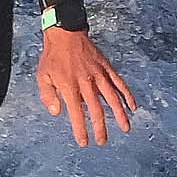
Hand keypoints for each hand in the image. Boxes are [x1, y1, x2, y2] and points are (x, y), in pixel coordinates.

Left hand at [35, 27, 137, 146]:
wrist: (65, 33)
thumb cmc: (52, 57)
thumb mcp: (43, 76)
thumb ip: (48, 96)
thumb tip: (56, 112)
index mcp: (69, 86)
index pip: (76, 113)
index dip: (81, 130)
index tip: (84, 142)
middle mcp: (86, 82)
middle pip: (96, 110)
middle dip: (100, 128)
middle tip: (103, 141)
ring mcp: (98, 74)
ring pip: (112, 98)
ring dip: (120, 114)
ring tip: (126, 128)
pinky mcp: (106, 67)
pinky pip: (119, 83)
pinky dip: (127, 94)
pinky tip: (133, 106)